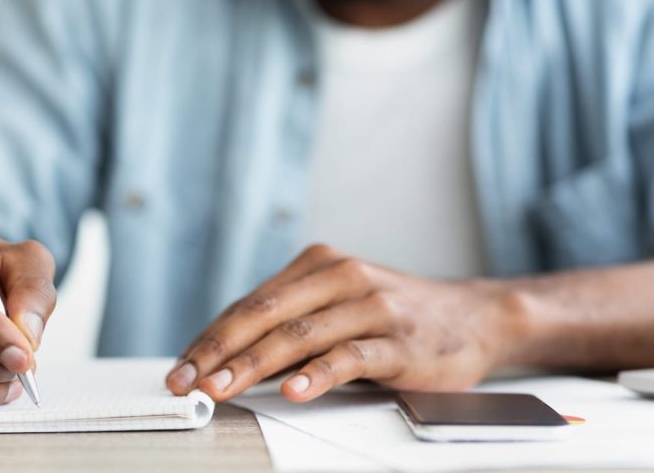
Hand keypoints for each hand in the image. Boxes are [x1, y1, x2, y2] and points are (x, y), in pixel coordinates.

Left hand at [166, 244, 517, 401]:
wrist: (473, 316)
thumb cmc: (393, 315)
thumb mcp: (336, 306)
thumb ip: (289, 324)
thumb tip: (225, 358)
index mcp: (317, 264)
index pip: (250, 304)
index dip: (210, 337)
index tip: (180, 368)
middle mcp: (341, 276)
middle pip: (266, 314)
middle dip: (219, 350)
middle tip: (187, 380)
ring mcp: (373, 306)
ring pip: (300, 334)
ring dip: (255, 363)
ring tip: (222, 387)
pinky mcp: (401, 339)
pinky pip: (352, 355)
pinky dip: (319, 373)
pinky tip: (294, 390)